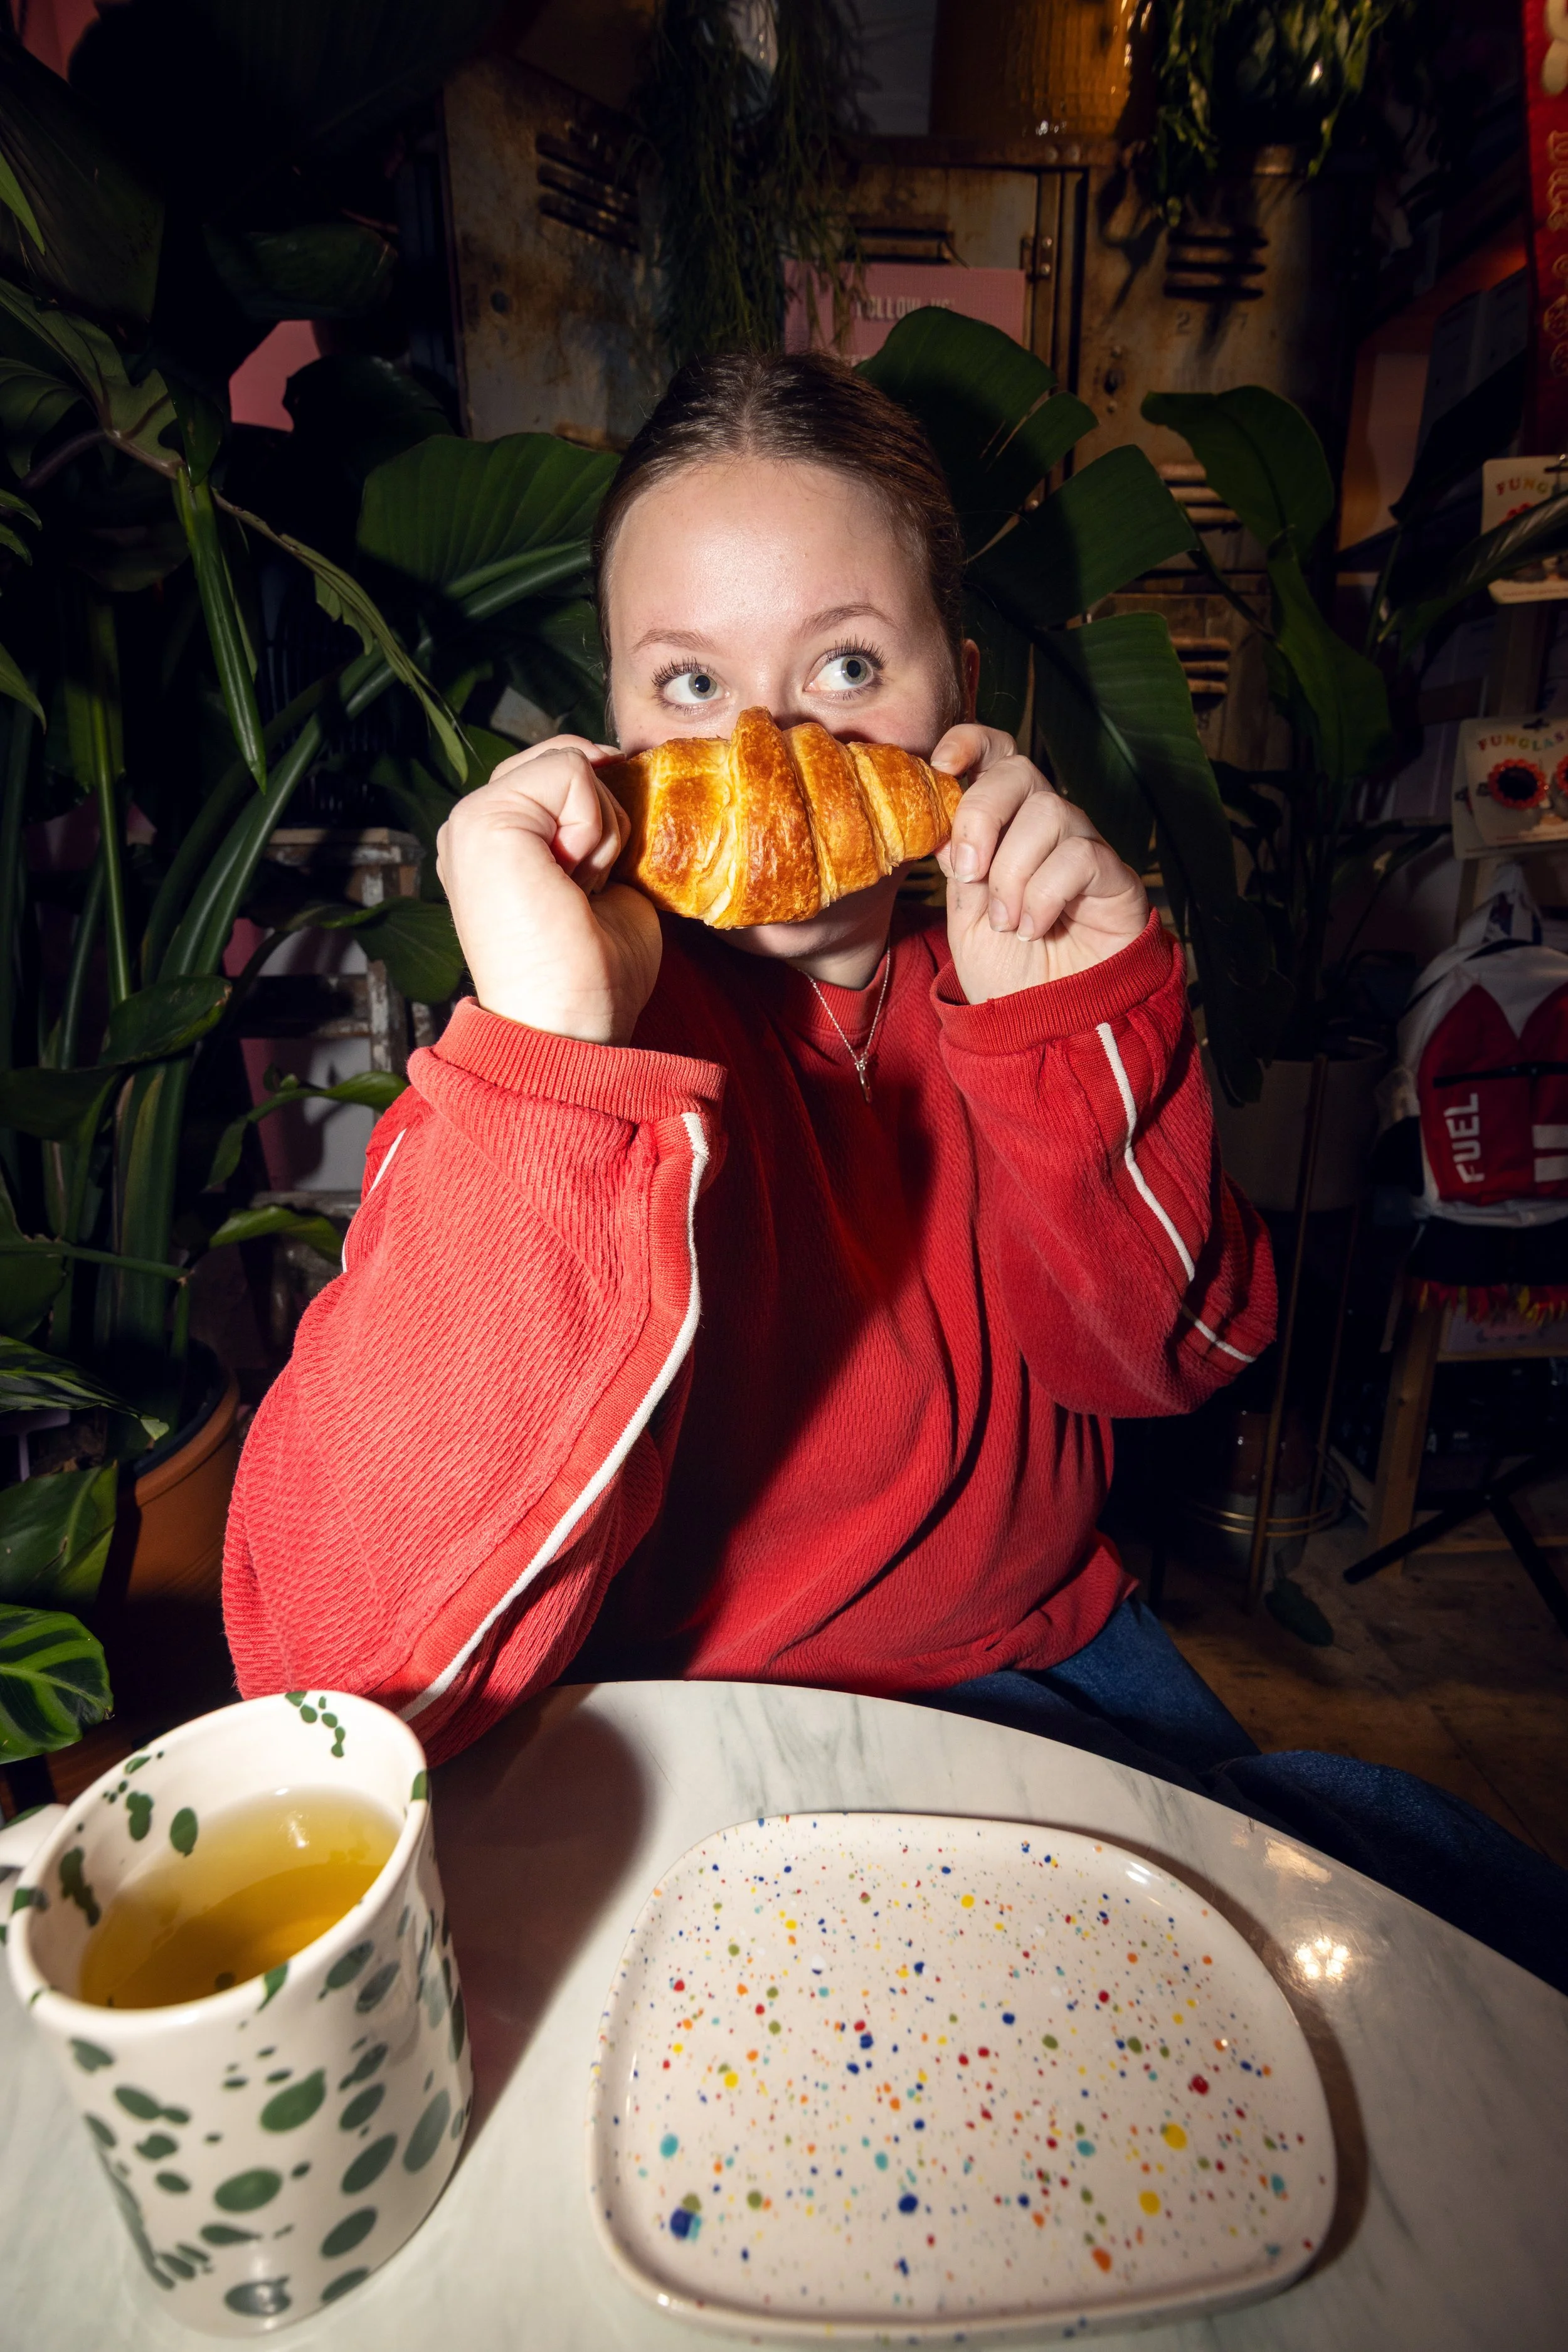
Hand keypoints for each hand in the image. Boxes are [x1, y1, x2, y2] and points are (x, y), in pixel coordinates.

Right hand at [436, 737, 661, 1043]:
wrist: (570, 1025)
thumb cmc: (593, 974)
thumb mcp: (604, 879)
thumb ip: (595, 822)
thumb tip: (614, 767)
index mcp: (497, 842)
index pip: (561, 773)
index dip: (601, 817)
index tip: (589, 889)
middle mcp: (474, 827)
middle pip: (566, 761)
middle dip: (602, 821)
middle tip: (583, 891)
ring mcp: (471, 819)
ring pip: (573, 766)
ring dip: (601, 834)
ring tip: (574, 893)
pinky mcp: (483, 818)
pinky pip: (573, 775)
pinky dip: (595, 831)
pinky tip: (572, 882)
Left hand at [931, 724, 1147, 1001]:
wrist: (1047, 1026)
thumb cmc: (1007, 972)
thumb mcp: (963, 916)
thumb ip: (958, 865)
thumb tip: (946, 822)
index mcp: (1003, 826)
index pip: (996, 755)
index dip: (971, 744)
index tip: (941, 765)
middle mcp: (1045, 826)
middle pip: (1019, 771)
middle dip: (982, 815)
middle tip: (969, 872)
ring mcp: (1082, 847)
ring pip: (1048, 813)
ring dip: (1013, 872)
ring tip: (1006, 922)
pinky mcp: (1115, 877)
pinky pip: (1079, 856)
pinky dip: (1045, 894)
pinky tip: (1034, 928)